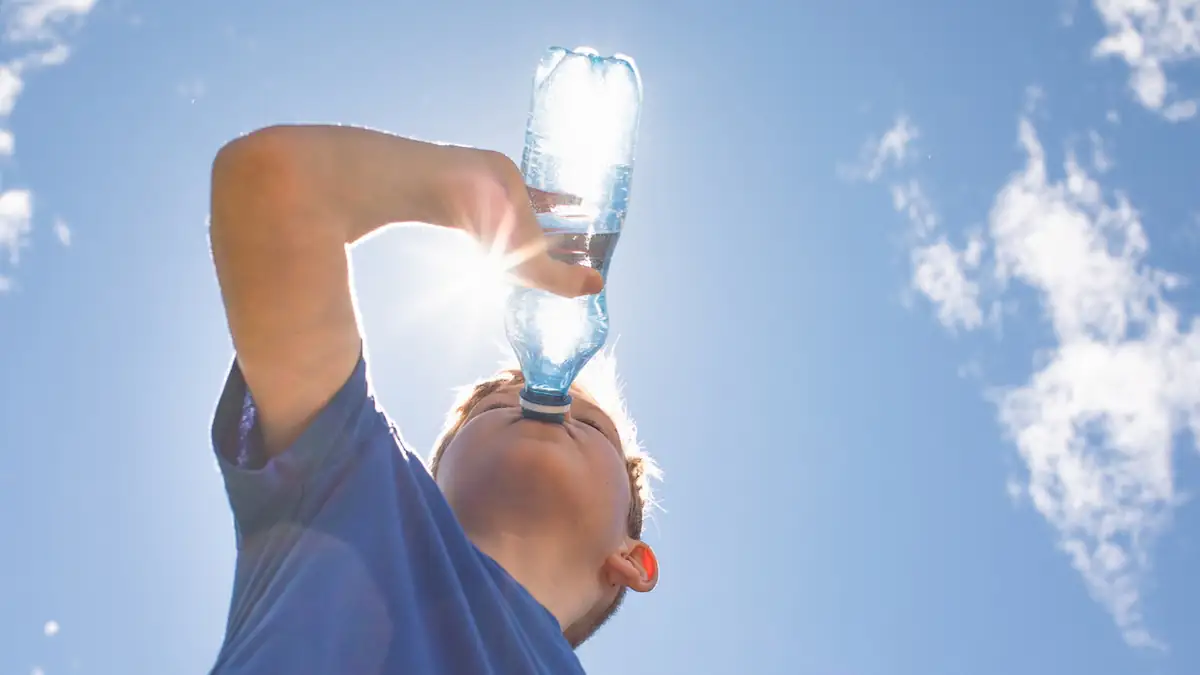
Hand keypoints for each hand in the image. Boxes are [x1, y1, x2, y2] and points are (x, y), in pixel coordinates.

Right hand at [434, 148, 603, 297]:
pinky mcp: (523, 193)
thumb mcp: (533, 267)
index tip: (605, 270)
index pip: (559, 277)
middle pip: (561, 252)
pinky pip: (551, 197)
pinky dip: (567, 199)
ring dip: (578, 224)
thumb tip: (598, 285)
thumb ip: (564, 279)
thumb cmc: (494, 233)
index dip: (579, 277)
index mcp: (526, 267)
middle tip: (613, 242)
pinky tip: (586, 196)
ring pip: (558, 225)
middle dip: (583, 250)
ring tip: (606, 220)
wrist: (464, 189)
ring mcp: (525, 219)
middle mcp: (526, 246)